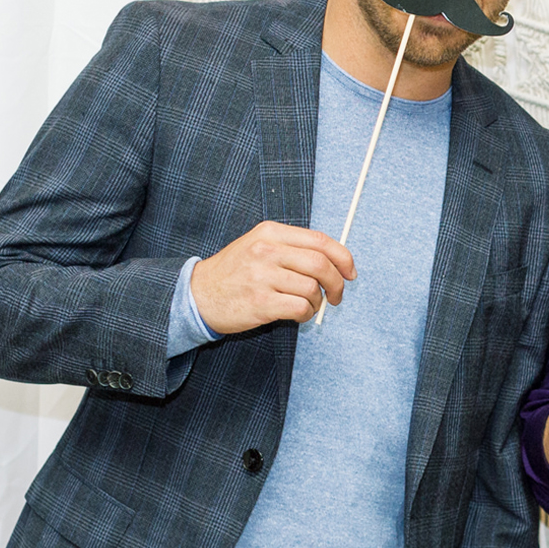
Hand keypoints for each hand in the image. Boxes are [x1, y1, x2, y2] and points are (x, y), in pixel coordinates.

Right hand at [190, 221, 356, 333]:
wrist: (197, 294)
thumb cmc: (235, 271)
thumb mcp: (259, 245)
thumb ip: (293, 247)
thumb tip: (335, 261)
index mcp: (270, 232)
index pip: (320, 241)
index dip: (343, 257)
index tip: (350, 272)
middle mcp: (266, 250)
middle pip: (320, 264)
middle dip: (336, 283)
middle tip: (336, 296)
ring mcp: (261, 276)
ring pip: (312, 288)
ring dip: (316, 302)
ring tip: (306, 306)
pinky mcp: (259, 302)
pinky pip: (300, 309)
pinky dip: (305, 315)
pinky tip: (297, 315)